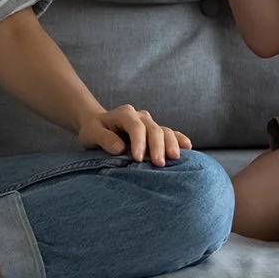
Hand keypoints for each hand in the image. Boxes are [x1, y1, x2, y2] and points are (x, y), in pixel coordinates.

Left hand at [77, 106, 192, 167]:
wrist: (99, 125)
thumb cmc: (94, 130)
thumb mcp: (91, 133)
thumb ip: (104, 138)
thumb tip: (119, 148)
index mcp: (124, 114)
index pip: (135, 126)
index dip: (139, 142)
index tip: (137, 159)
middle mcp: (140, 115)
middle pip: (153, 128)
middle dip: (157, 146)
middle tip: (159, 163)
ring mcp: (150, 122)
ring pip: (164, 130)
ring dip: (171, 144)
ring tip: (174, 159)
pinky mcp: (156, 131)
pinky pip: (170, 133)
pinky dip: (179, 139)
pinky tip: (187, 147)